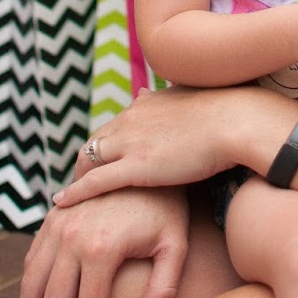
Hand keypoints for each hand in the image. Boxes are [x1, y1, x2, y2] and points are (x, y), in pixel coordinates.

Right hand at [17, 185, 189, 297]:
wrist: (146, 161)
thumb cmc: (167, 207)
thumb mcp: (176, 245)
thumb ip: (164, 287)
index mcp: (101, 249)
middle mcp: (72, 237)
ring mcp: (57, 225)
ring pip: (31, 283)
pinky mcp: (52, 218)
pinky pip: (31, 259)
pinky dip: (26, 288)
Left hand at [54, 86, 241, 207]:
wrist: (236, 121)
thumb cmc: (225, 113)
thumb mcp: (189, 99)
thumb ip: (165, 100)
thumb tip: (145, 94)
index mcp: (145, 105)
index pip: (112, 127)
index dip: (104, 146)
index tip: (101, 162)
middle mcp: (131, 119)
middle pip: (94, 143)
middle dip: (84, 163)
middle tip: (78, 182)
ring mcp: (131, 142)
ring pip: (89, 161)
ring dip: (76, 179)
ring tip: (68, 198)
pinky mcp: (136, 166)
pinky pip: (95, 181)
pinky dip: (75, 192)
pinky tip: (61, 203)